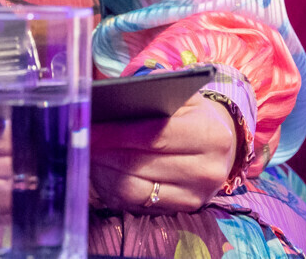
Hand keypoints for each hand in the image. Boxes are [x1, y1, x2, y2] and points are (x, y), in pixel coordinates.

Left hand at [90, 92, 237, 213]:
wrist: (224, 147)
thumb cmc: (196, 116)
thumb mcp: (185, 98)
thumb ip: (155, 95)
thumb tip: (112, 101)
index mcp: (210, 135)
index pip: (155, 136)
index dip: (118, 133)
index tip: (91, 127)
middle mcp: (207, 170)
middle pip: (140, 164)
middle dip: (104, 152)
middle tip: (81, 140)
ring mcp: (194, 196)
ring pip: (134, 189)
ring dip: (104, 172)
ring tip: (88, 154)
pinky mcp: (181, 211)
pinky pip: (136, 204)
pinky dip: (113, 188)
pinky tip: (102, 171)